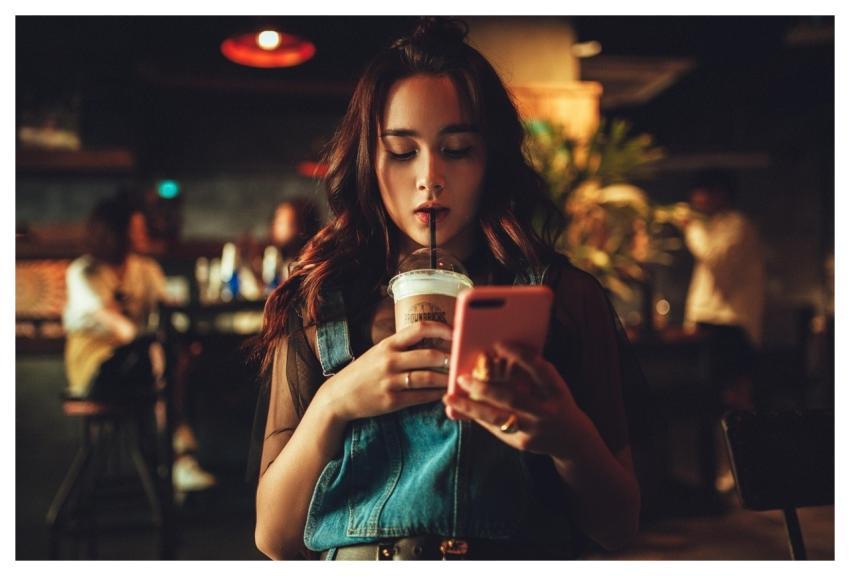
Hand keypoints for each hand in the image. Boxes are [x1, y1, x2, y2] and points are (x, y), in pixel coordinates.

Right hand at [317, 321, 451, 422]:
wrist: (339, 397)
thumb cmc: (364, 372)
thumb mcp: (379, 352)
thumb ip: (402, 346)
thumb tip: (432, 341)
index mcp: (388, 344)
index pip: (419, 328)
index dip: (441, 329)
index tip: (457, 332)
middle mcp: (390, 360)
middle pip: (429, 355)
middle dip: (450, 357)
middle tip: (462, 359)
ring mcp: (391, 381)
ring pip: (428, 378)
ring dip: (447, 378)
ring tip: (458, 378)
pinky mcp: (392, 401)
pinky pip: (420, 397)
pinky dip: (435, 395)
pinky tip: (444, 393)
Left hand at [443, 342, 591, 459]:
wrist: (572, 440)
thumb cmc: (555, 403)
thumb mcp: (551, 386)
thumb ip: (531, 373)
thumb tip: (496, 354)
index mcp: (556, 390)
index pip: (539, 369)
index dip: (520, 355)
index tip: (498, 344)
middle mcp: (547, 410)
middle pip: (512, 397)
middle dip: (484, 387)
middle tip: (462, 378)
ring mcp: (535, 429)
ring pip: (497, 417)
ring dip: (470, 407)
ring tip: (449, 398)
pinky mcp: (523, 443)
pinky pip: (495, 429)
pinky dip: (477, 417)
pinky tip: (461, 409)